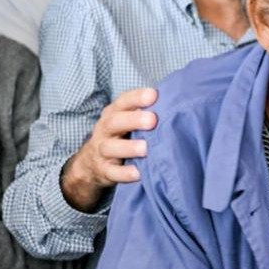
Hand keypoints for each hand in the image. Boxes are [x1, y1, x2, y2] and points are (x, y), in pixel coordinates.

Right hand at [61, 88, 157, 211]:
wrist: (92, 163)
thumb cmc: (122, 135)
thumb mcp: (128, 119)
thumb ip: (146, 110)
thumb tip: (175, 100)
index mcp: (114, 113)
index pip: (123, 101)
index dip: (136, 97)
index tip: (153, 95)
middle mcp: (105, 130)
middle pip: (115, 122)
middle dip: (133, 120)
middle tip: (152, 120)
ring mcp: (102, 151)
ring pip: (111, 148)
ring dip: (129, 148)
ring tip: (146, 148)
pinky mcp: (104, 170)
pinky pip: (112, 172)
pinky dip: (125, 173)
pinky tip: (139, 173)